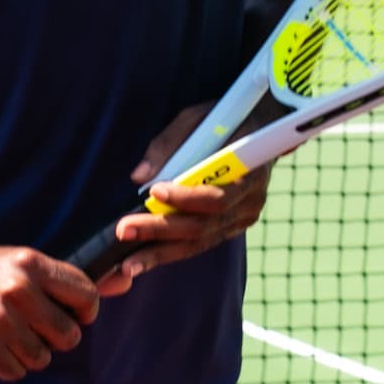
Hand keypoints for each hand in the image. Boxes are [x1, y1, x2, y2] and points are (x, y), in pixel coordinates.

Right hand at [0, 245, 99, 382]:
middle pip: (68, 335)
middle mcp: (18, 290)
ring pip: (41, 358)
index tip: (71, 315)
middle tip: (29, 329)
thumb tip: (125, 280)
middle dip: (53, 339)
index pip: (85, 294)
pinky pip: (15, 371)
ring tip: (3, 336)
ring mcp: (0, 320)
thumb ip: (63, 278)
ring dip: (26, 355)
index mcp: (29, 264)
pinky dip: (4, 366)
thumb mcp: (15, 264)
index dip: (84, 312)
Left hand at [99, 101, 272, 290]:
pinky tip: (141, 260)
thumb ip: (169, 144)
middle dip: (159, 230)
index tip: (155, 191)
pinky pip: (198, 244)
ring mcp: (241, 220)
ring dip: (159, 253)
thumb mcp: (197, 119)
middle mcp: (249, 203)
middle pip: (203, 225)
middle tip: (124, 231)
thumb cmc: (224, 121)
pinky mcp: (230, 229)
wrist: (260, 130)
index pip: (217, 196)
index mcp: (250, 174)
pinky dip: (168, 252)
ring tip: (127, 264)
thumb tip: (139, 176)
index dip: (186, 197)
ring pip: (198, 242)